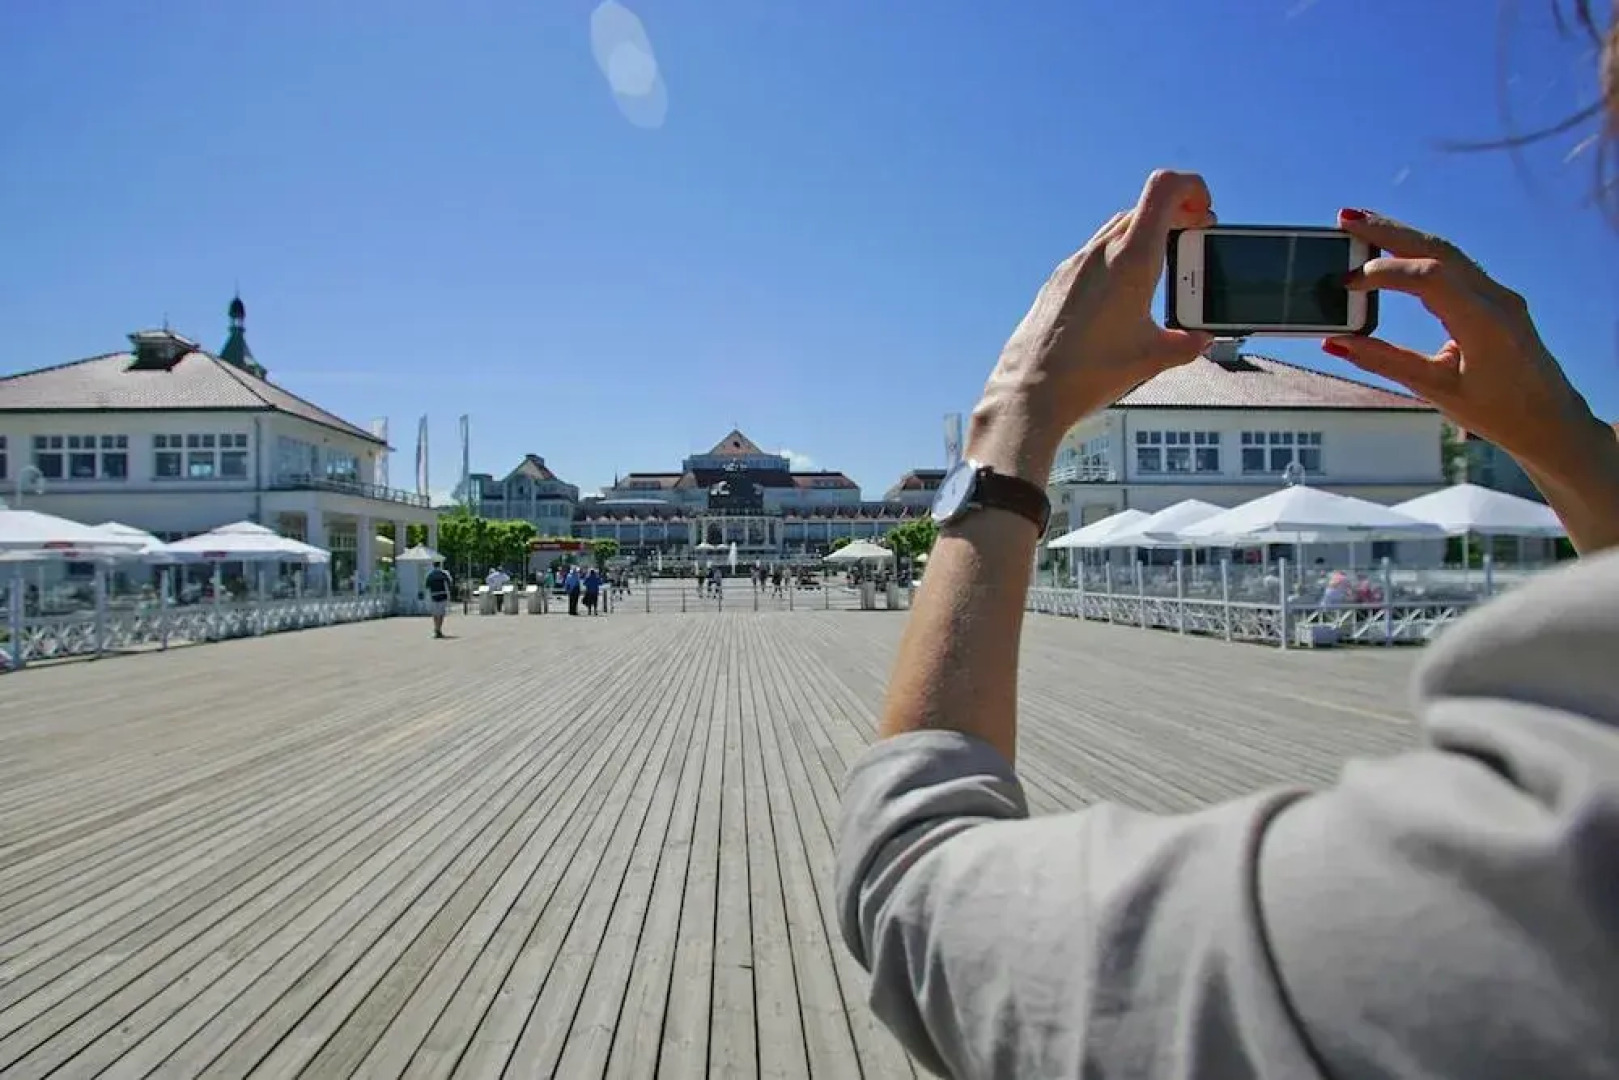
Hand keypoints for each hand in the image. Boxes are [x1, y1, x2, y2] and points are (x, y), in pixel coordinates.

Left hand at [977, 170, 1216, 443]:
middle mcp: (1101, 252)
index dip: (1193, 188)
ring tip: (1161, 268)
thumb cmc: (1089, 373)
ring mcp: (1075, 265)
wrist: (1031, 391)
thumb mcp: (1153, 358)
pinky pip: (1095, 255)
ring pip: (1118, 229)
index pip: (1165, 189)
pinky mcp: (1058, 282)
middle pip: (1145, 209)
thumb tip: (1200, 339)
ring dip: (1146, 236)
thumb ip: (1187, 343)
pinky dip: (1118, 258)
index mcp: (1131, 259)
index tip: (1205, 213)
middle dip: (1176, 217)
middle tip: (1192, 241)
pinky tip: (1123, 292)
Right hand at [1322, 209, 1610, 479]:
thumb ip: (1386, 362)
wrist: (1549, 419)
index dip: (1385, 273)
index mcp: (1485, 324)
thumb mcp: (1436, 390)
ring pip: (1447, 252)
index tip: (1346, 281)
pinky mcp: (1495, 297)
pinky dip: (1420, 252)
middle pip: (1438, 250)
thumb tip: (1337, 343)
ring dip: (1404, 236)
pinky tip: (1395, 250)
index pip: (1430, 278)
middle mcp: (1496, 299)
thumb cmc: (1497, 411)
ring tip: (1362, 224)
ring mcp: (1499, 294)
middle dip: (1390, 232)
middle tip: (1345, 219)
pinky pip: (1455, 264)